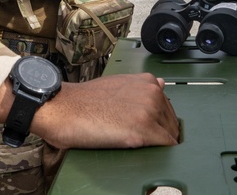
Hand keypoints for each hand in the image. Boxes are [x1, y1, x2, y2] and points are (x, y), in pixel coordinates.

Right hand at [31, 73, 179, 148]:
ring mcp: (149, 111)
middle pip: (172, 123)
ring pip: (170, 136)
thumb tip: (161, 84)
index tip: (149, 131)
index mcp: (147, 81)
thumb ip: (140, 88)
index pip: (167, 108)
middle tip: (141, 142)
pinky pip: (165, 148)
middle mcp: (152, 93)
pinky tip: (144, 153)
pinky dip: (159, 155)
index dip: (159, 122)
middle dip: (161, 134)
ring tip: (139, 147)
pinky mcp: (142, 131)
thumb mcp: (117, 84)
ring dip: (159, 145)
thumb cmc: (85, 100)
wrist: (64, 108)